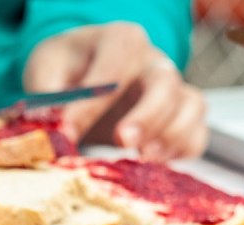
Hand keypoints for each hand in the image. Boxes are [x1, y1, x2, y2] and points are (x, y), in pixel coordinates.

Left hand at [23, 22, 207, 160]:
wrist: (83, 77)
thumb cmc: (66, 71)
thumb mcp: (46, 72)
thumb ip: (46, 98)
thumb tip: (55, 132)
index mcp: (119, 40)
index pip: (116, 62)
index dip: (94, 100)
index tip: (68, 131)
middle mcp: (152, 61)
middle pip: (165, 83)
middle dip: (147, 116)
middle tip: (122, 142)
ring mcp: (172, 89)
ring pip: (190, 106)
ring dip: (171, 136)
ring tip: (143, 159)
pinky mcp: (180, 118)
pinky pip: (197, 133)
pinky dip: (183, 151)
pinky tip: (155, 165)